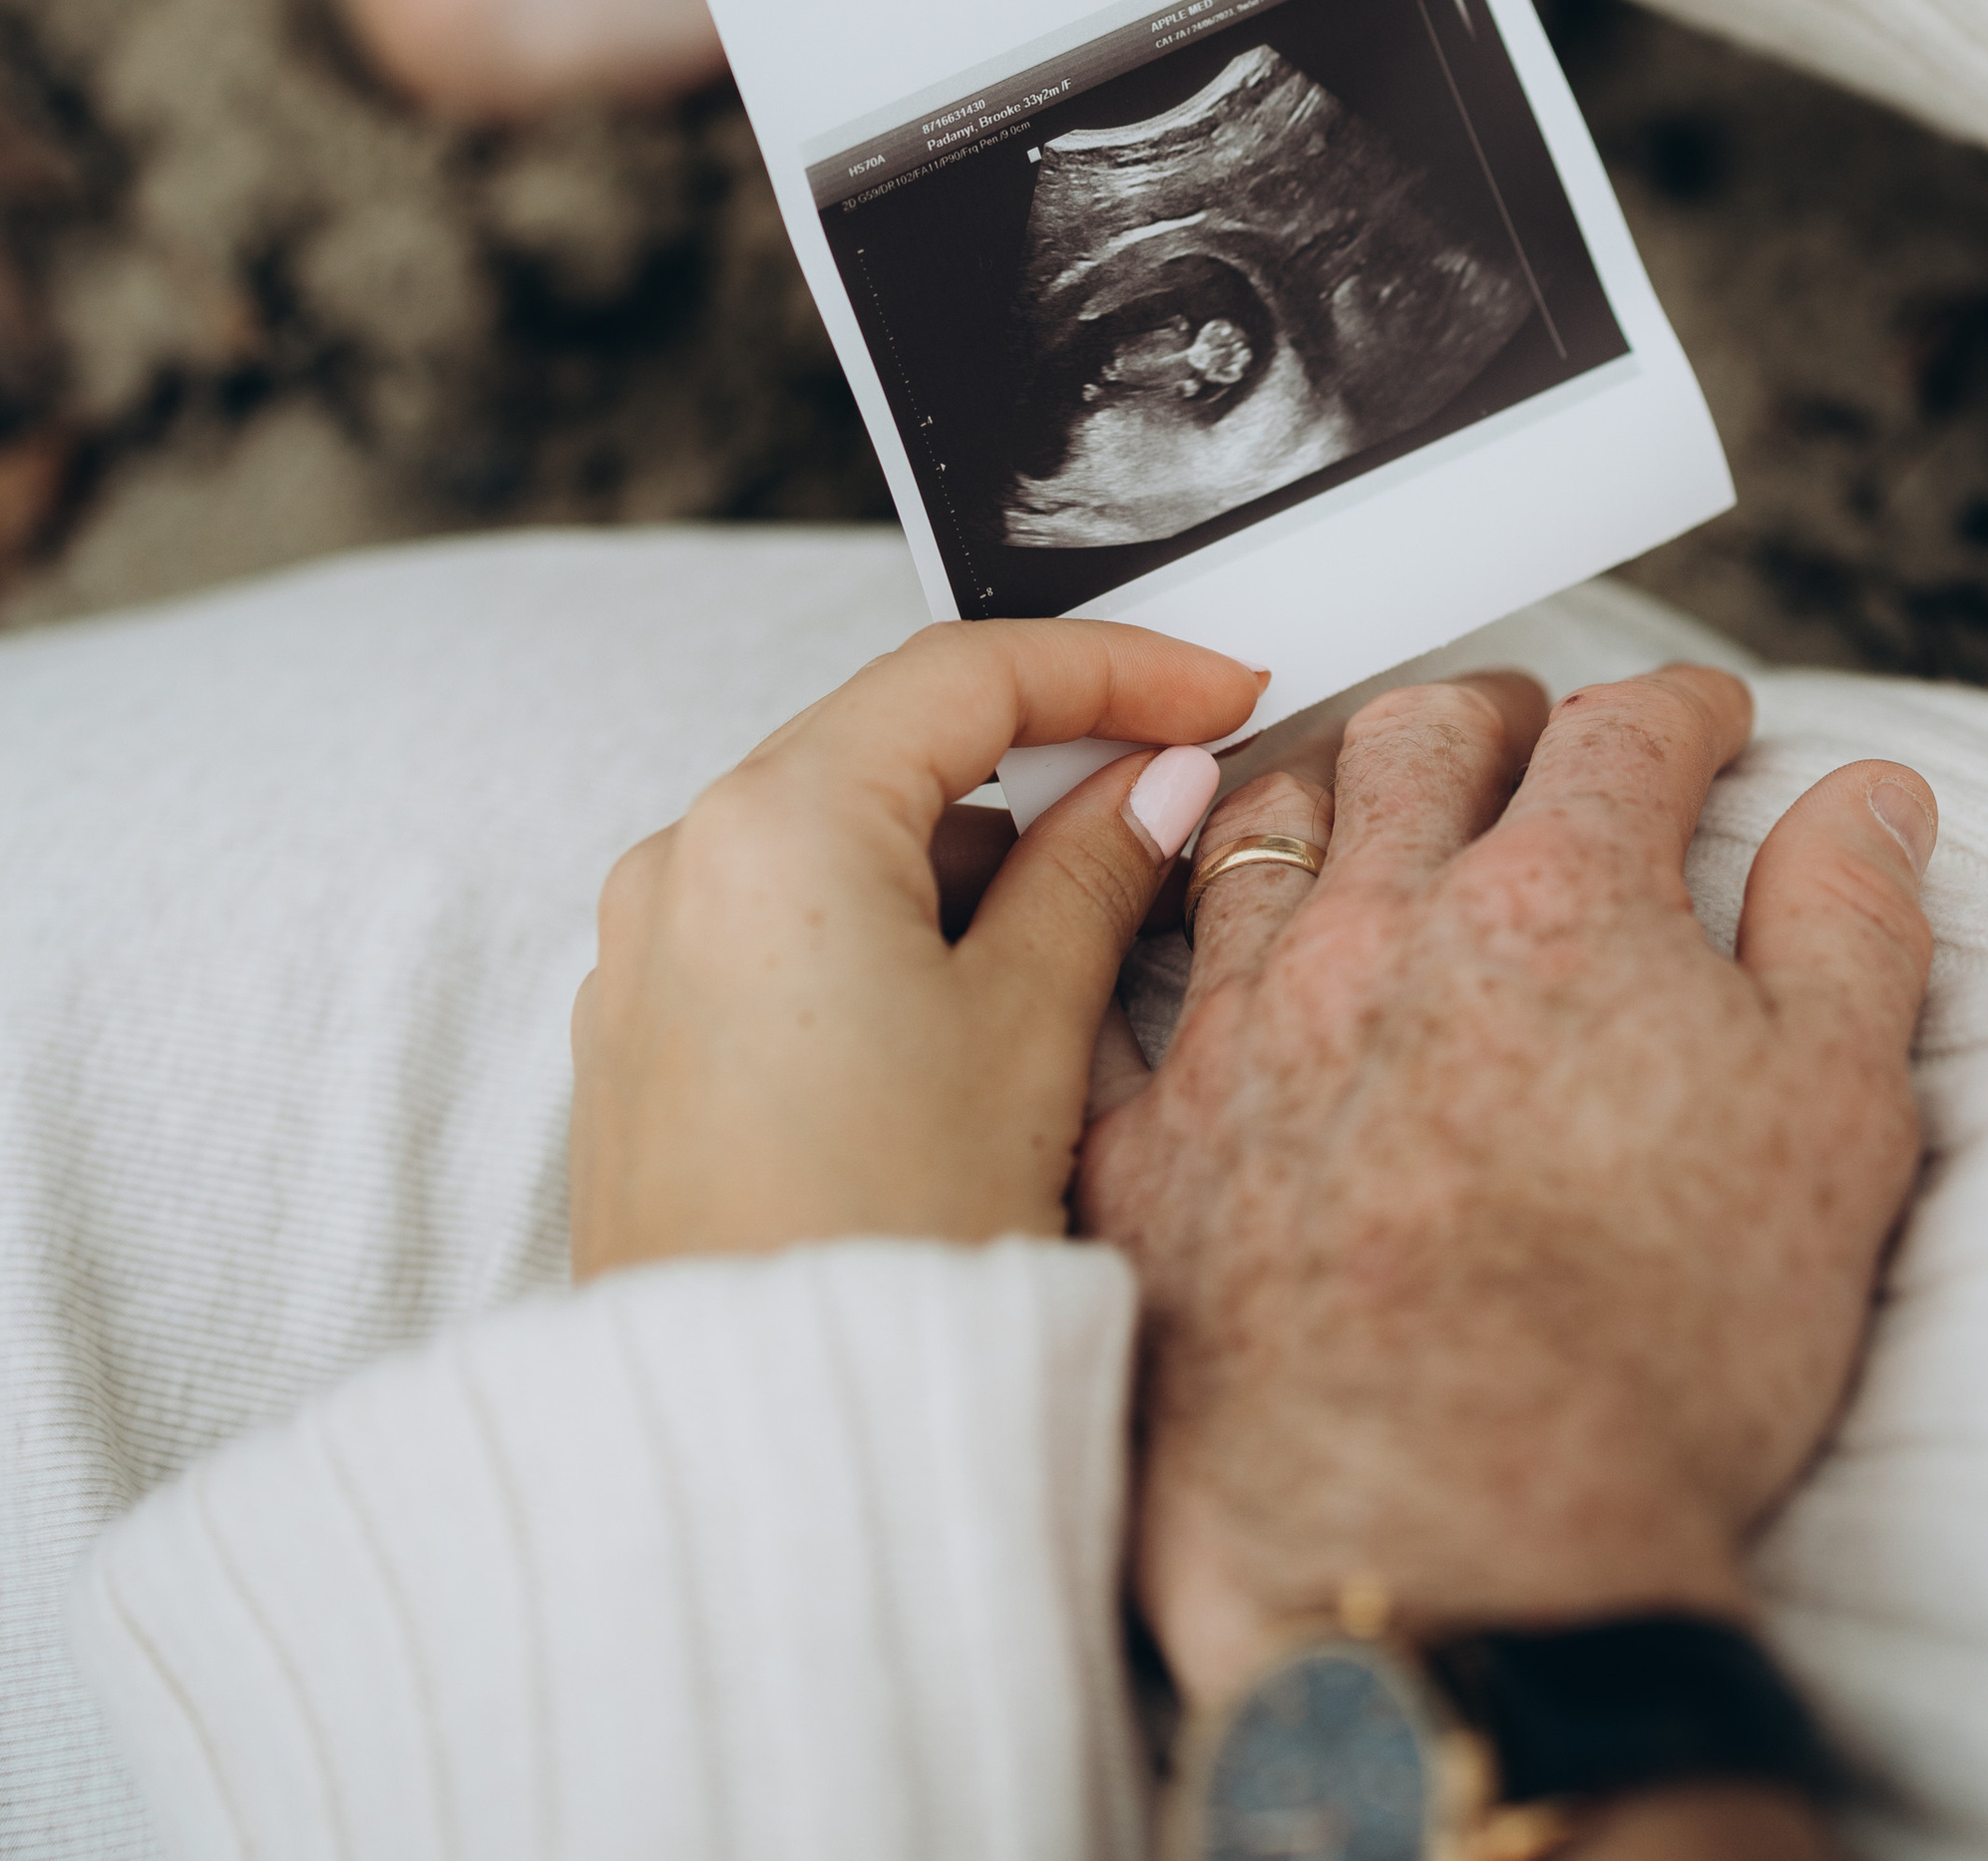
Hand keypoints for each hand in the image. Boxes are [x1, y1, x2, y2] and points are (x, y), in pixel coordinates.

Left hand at [570, 619, 1254, 1273]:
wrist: (760, 1448)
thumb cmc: (887, 1239)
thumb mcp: (1029, 1030)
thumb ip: (1097, 872)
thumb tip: (1154, 782)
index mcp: (774, 826)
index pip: (965, 677)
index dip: (1114, 671)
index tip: (1216, 691)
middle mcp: (681, 864)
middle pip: (889, 744)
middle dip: (1041, 759)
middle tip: (1173, 784)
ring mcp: (644, 956)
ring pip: (836, 837)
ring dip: (965, 854)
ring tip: (1087, 924)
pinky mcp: (640, 1043)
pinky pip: (780, 925)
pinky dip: (887, 923)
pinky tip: (976, 998)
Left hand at [1080, 666, 1935, 1705]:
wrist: (1458, 1554)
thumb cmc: (1658, 1357)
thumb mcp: (1833, 1119)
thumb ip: (1849, 924)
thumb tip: (1871, 797)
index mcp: (1562, 903)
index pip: (1624, 733)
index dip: (1677, 711)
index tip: (1701, 721)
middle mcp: (1385, 929)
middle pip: (1422, 739)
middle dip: (1493, 713)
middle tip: (1528, 728)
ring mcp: (1247, 1031)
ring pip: (1264, 828)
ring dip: (1332, 791)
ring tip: (1366, 802)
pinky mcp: (1147, 1149)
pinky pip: (1134, 991)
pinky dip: (1185, 950)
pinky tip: (1211, 964)